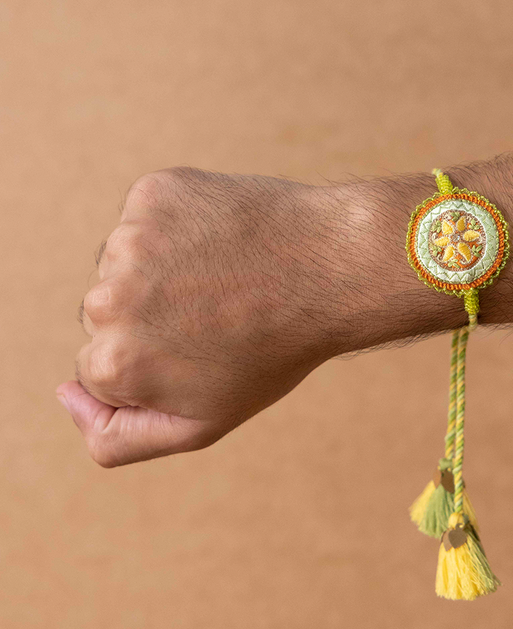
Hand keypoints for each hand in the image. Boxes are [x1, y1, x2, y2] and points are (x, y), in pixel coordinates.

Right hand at [57, 167, 346, 466]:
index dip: (153, 362)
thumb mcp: (201, 424)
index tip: (201, 350)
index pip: (100, 367)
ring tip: (223, 275)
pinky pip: (145, 218)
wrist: (333, 266)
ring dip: (163, 267)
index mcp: (112, 361)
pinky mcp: (153, 193)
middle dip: (151, 315)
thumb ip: (115, 436)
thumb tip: (64, 394)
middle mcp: (107, 297)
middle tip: (217, 314)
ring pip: (123, 262)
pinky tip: (222, 238)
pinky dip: (177, 226)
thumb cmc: (272, 351)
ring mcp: (129, 238)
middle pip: (104, 312)